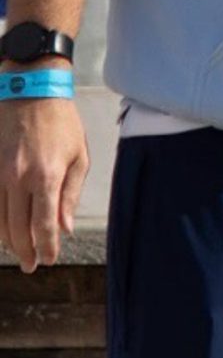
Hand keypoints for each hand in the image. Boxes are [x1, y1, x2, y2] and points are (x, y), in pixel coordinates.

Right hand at [0, 98, 89, 271]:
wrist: (31, 93)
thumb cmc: (61, 121)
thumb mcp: (79, 155)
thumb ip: (71, 194)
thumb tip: (66, 226)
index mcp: (47, 176)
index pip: (44, 225)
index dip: (46, 247)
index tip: (49, 259)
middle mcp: (19, 180)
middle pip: (18, 230)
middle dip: (26, 252)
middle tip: (32, 264)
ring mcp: (0, 176)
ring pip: (0, 222)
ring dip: (9, 241)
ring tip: (20, 251)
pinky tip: (5, 231)